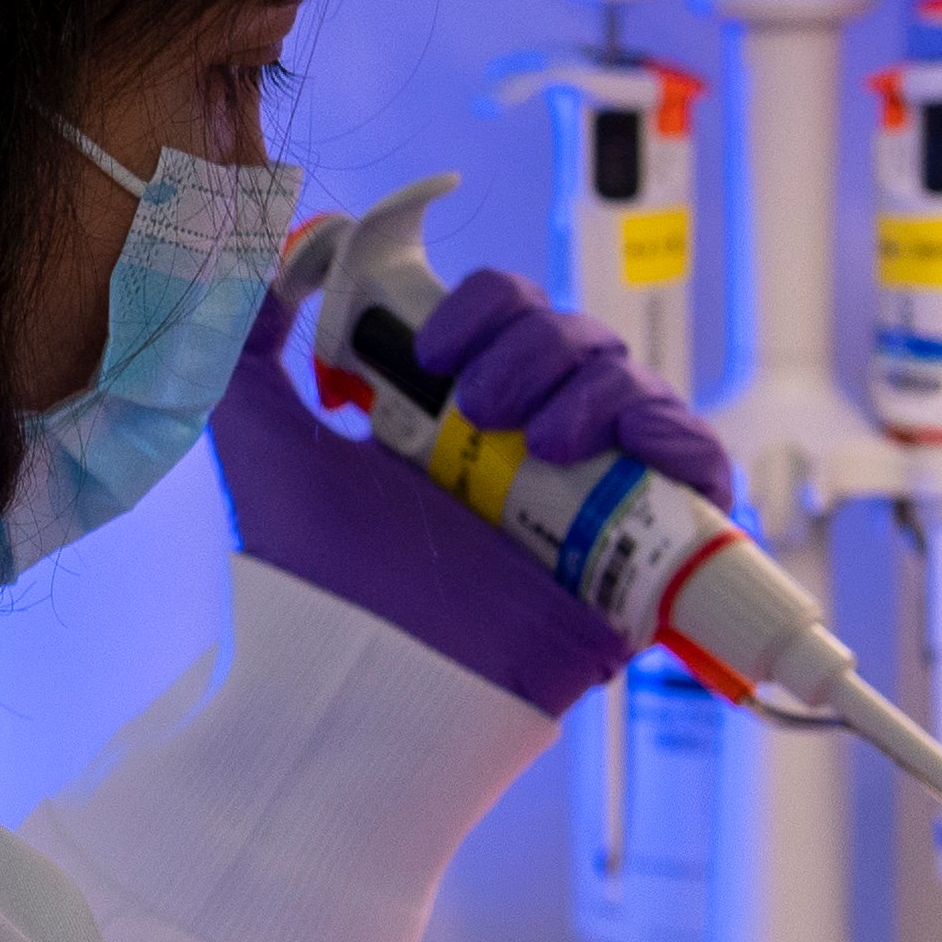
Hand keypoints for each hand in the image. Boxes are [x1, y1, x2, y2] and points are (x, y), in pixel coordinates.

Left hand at [209, 269, 708, 716]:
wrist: (367, 672)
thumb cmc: (312, 574)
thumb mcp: (263, 444)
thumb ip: (244, 352)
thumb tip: (260, 268)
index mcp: (451, 410)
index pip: (506, 313)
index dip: (484, 307)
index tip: (433, 348)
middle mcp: (526, 443)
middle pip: (573, 337)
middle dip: (531, 345)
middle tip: (476, 404)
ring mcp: (589, 491)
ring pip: (630, 384)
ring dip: (589, 387)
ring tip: (536, 440)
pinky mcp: (643, 546)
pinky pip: (697, 460)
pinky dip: (672, 433)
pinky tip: (616, 446)